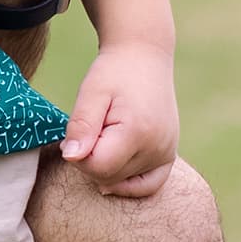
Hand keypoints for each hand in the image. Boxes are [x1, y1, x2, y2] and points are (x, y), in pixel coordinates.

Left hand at [62, 42, 178, 196]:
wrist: (144, 57)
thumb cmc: (113, 72)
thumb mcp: (91, 92)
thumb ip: (81, 126)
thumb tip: (71, 158)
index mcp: (137, 133)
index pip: (97, 168)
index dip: (78, 155)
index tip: (76, 133)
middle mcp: (158, 149)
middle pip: (109, 177)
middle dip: (89, 160)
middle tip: (89, 130)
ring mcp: (166, 153)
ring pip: (123, 182)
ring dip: (106, 165)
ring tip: (103, 136)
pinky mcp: (168, 154)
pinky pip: (149, 185)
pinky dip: (128, 184)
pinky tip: (112, 174)